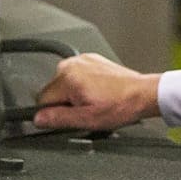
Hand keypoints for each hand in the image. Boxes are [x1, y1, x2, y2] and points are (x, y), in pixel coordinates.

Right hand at [34, 53, 160, 131]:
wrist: (142, 94)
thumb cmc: (121, 105)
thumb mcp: (86, 119)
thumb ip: (58, 119)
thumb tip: (38, 119)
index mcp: (67, 77)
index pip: (42, 100)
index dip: (53, 113)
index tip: (67, 116)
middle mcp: (72, 64)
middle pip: (53, 90)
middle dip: (64, 102)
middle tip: (86, 109)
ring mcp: (82, 60)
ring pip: (64, 83)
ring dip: (74, 94)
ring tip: (95, 100)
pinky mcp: (91, 59)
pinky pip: (76, 76)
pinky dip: (83, 85)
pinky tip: (99, 92)